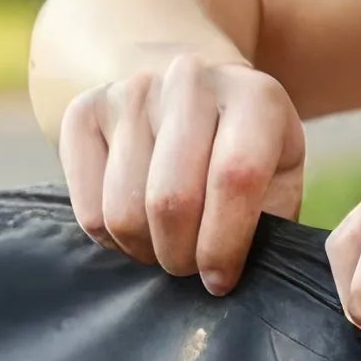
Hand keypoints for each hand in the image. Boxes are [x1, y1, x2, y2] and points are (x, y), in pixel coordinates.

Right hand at [56, 48, 307, 295]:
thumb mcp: (276, 182)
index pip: (233, 178)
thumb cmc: (239, 155)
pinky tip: (135, 226)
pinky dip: (111, 239)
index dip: (224, 244)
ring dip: (144, 250)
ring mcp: (132, 91)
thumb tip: (225, 277)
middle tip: (189, 265)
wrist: (191, 98)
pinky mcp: (84, 111)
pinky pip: (88, 209)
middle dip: (180, 255)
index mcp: (254, 97)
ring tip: (163, 244)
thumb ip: (268, 225)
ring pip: (124, 211)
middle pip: (170, 199)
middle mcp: (190, 80)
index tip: (219, 280)